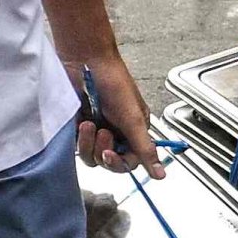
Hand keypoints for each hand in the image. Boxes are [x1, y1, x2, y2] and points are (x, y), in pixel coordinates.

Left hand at [74, 56, 165, 176]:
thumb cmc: (113, 83)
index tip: (111, 154)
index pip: (130, 161)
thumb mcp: (132, 119)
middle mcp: (116, 132)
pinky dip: (79, 138)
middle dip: (103, 150)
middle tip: (103, 132)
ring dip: (89, 143)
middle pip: (109, 162)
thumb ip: (145, 149)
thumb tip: (161, 175)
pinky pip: (77, 147)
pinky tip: (81, 121)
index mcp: (134, 131)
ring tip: (90, 123)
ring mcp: (97, 130)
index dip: (120, 162)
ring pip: (91, 157)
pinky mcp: (79, 127)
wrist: (86, 62)